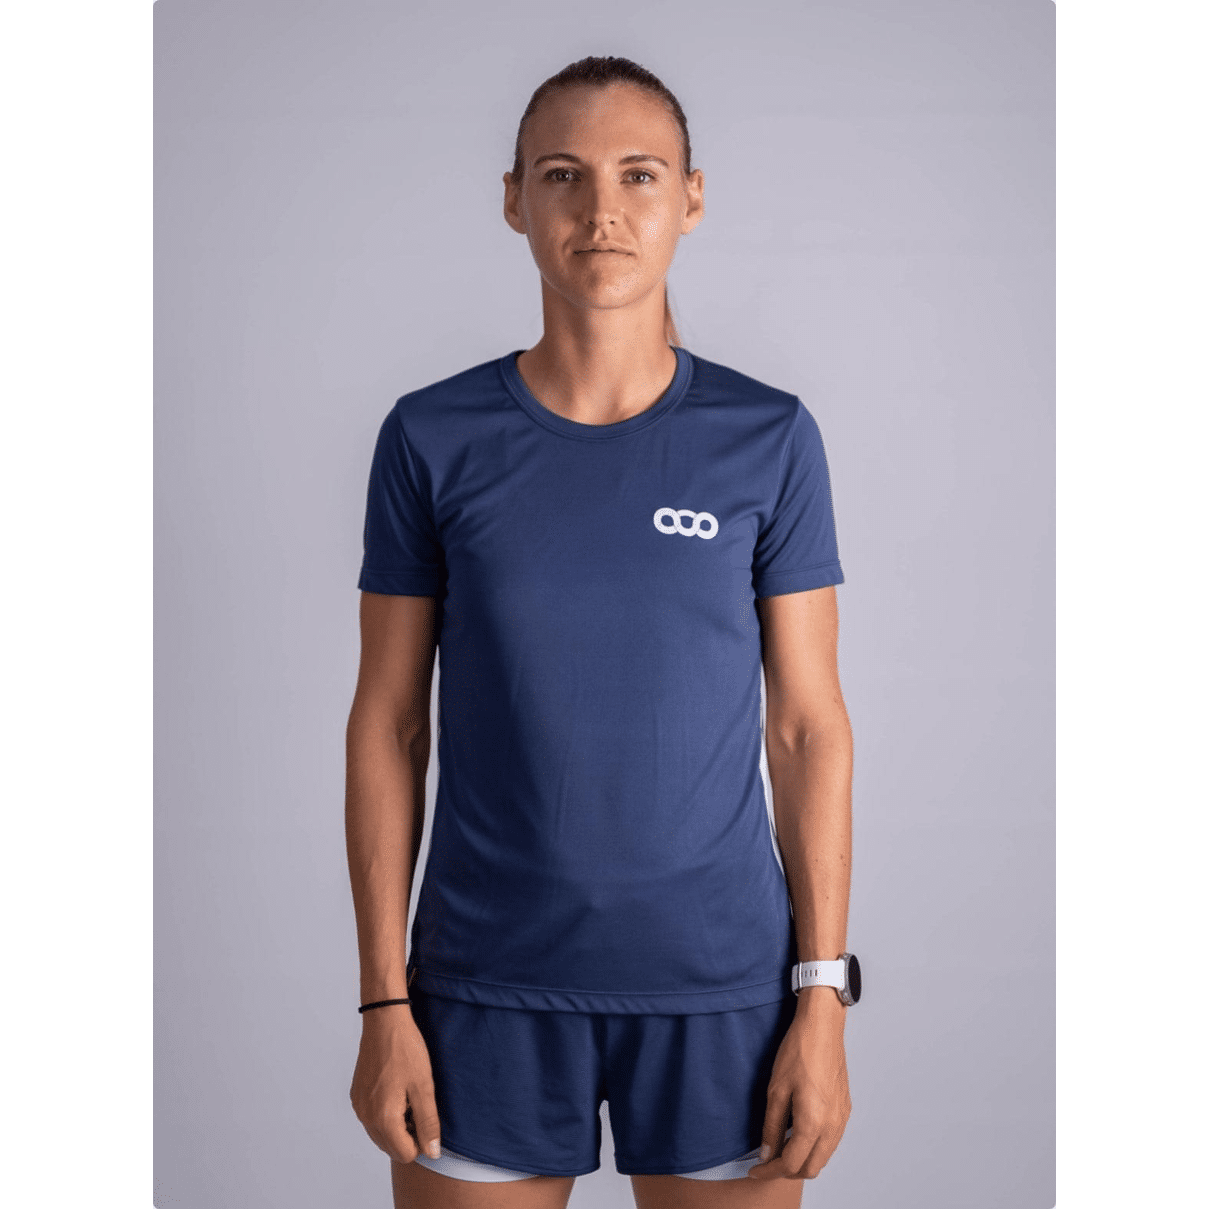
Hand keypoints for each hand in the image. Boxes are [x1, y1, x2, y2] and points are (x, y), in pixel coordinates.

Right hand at [349, 1007, 442, 1164]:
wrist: (384, 1021)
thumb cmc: (406, 1050)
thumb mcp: (424, 1086)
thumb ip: (428, 1123)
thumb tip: (433, 1153)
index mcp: (383, 1118)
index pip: (406, 1154)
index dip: (422, 1140)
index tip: (427, 1115)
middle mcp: (366, 1117)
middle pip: (392, 1148)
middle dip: (409, 1134)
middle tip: (418, 1103)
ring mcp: (359, 1107)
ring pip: (381, 1135)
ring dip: (397, 1125)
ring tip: (408, 1096)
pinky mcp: (357, 1097)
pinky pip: (373, 1119)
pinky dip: (386, 1114)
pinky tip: (396, 1089)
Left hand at [747, 1002, 851, 1180]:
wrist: (822, 1027)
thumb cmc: (798, 1052)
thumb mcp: (776, 1089)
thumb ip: (772, 1126)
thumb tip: (766, 1153)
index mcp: (814, 1123)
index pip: (791, 1164)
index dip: (770, 1171)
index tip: (755, 1170)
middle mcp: (832, 1126)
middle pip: (811, 1168)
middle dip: (787, 1171)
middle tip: (766, 1162)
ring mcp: (842, 1119)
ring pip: (823, 1157)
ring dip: (802, 1160)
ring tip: (780, 1148)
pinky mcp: (845, 1110)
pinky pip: (831, 1142)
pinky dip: (814, 1147)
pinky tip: (799, 1134)